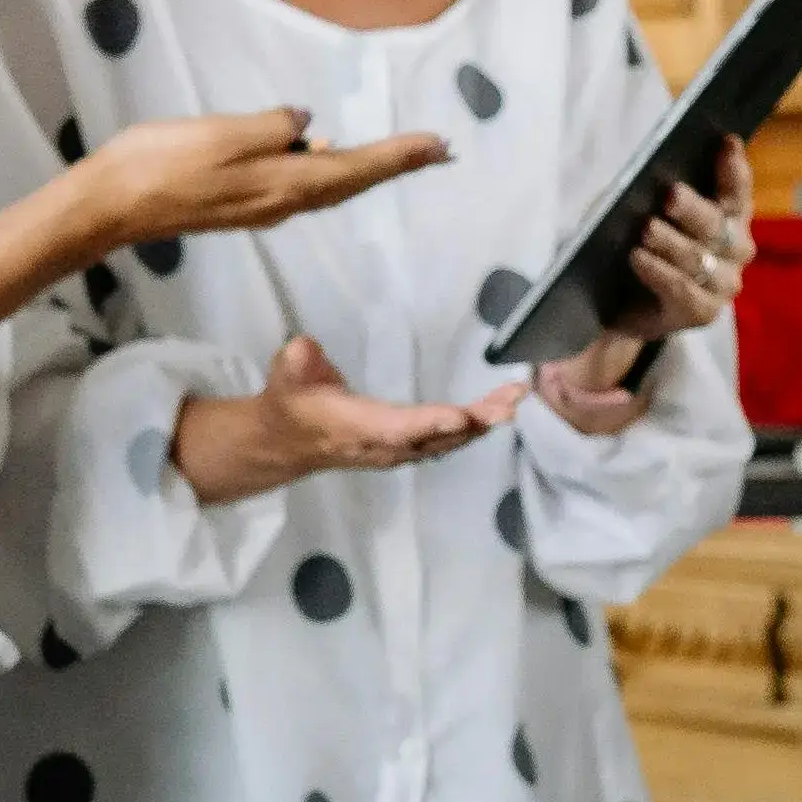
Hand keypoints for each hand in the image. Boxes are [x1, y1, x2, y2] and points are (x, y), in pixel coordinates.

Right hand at [74, 107, 449, 251]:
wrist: (111, 206)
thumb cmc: (160, 163)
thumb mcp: (221, 134)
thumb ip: (270, 128)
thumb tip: (306, 124)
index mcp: (282, 183)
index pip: (354, 168)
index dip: (398, 157)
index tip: (439, 146)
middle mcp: (280, 201)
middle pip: (350, 181)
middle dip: (395, 164)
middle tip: (439, 151)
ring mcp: (260, 205)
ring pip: (328, 185)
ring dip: (367, 169)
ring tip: (402, 155)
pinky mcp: (240, 202)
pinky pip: (300, 186)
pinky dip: (329, 171)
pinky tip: (328, 156)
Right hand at [174, 336, 523, 504]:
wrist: (286, 441)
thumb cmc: (291, 402)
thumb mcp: (287, 375)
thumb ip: (299, 362)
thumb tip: (306, 349)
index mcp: (357, 427)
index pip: (398, 428)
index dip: (429, 424)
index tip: (462, 417)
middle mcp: (385, 445)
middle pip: (437, 438)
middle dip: (476, 421)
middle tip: (511, 401)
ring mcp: (399, 451)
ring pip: (448, 441)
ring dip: (484, 421)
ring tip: (516, 398)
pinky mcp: (407, 448)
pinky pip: (447, 441)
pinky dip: (475, 426)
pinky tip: (498, 411)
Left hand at [599, 138, 758, 341]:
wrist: (626, 305)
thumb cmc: (646, 245)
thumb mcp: (651, 212)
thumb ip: (661, 193)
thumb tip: (649, 173)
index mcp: (731, 215)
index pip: (737, 189)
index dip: (733, 167)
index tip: (725, 142)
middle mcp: (736, 248)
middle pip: (716, 223)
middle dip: (693, 208)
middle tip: (670, 195)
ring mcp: (724, 283)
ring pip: (698, 258)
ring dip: (670, 242)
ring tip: (645, 229)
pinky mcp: (704, 312)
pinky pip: (682, 289)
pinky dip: (659, 272)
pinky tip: (638, 258)